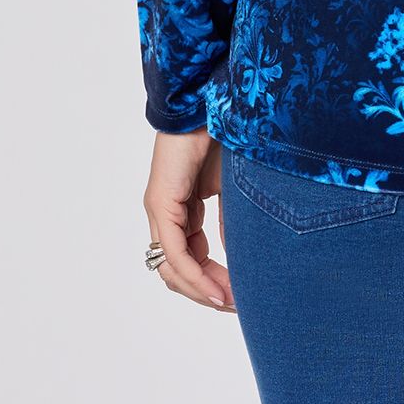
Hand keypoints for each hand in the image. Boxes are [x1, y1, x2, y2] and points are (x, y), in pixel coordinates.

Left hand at [143, 130, 233, 310]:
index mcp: (184, 209)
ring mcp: (161, 208)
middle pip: (177, 271)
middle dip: (207, 293)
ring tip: (230, 302)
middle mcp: (166, 212)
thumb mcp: (235, 188)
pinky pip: (174, 252)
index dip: (213, 283)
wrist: (214, 96)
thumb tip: (243, 255)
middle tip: (238, 306)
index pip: (191, 260)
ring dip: (200, 291)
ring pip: (172, 268)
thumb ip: (233, 221)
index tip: (241, 298)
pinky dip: (195, 276)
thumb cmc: (226, 132)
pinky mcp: (162, 201)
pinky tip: (217, 290)